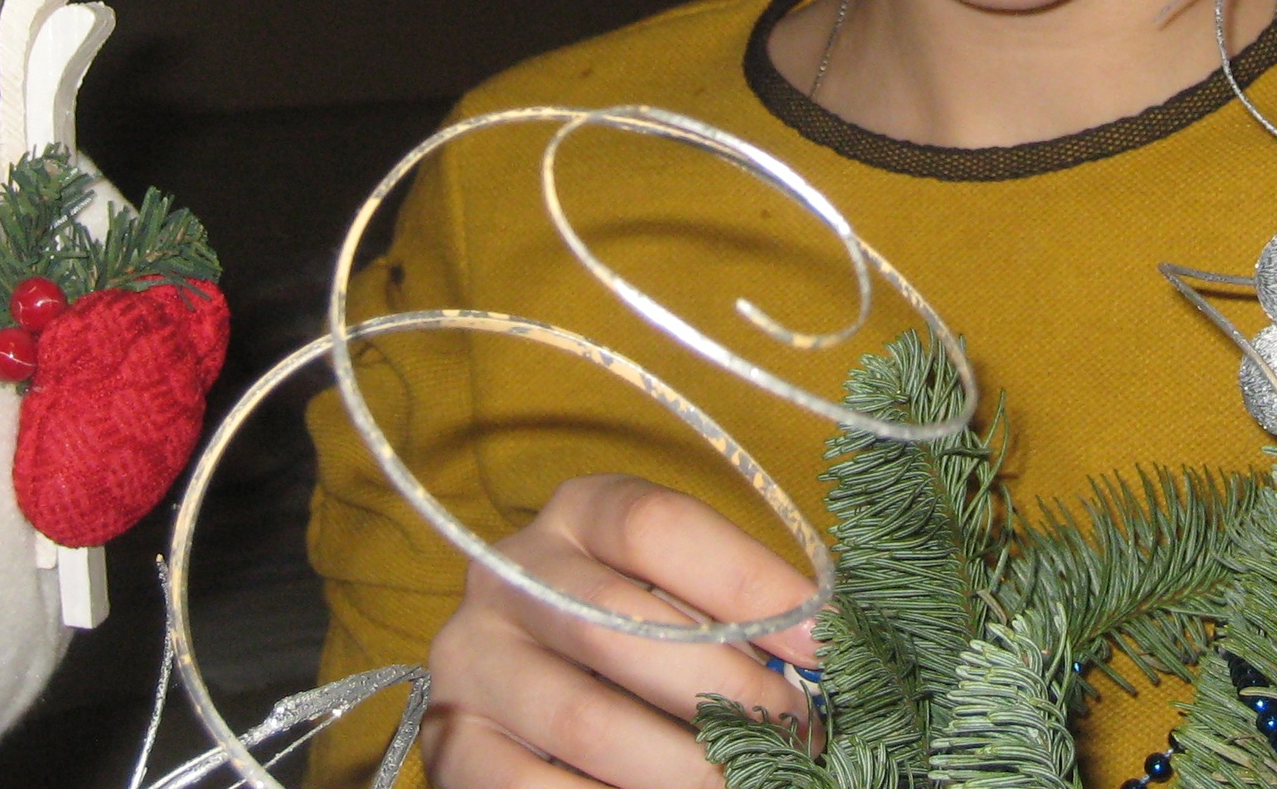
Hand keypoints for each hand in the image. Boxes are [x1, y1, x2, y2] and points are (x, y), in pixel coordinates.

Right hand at [420, 474, 822, 787]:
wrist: (534, 693)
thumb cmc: (640, 635)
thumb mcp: (677, 595)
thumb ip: (733, 610)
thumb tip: (824, 648)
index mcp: (577, 514)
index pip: (657, 524)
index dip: (747, 581)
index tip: (822, 643)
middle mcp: (510, 574)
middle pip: (621, 626)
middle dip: (726, 690)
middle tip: (798, 733)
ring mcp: (472, 660)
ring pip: (584, 722)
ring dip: (684, 767)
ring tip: (751, 780)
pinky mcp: (452, 742)